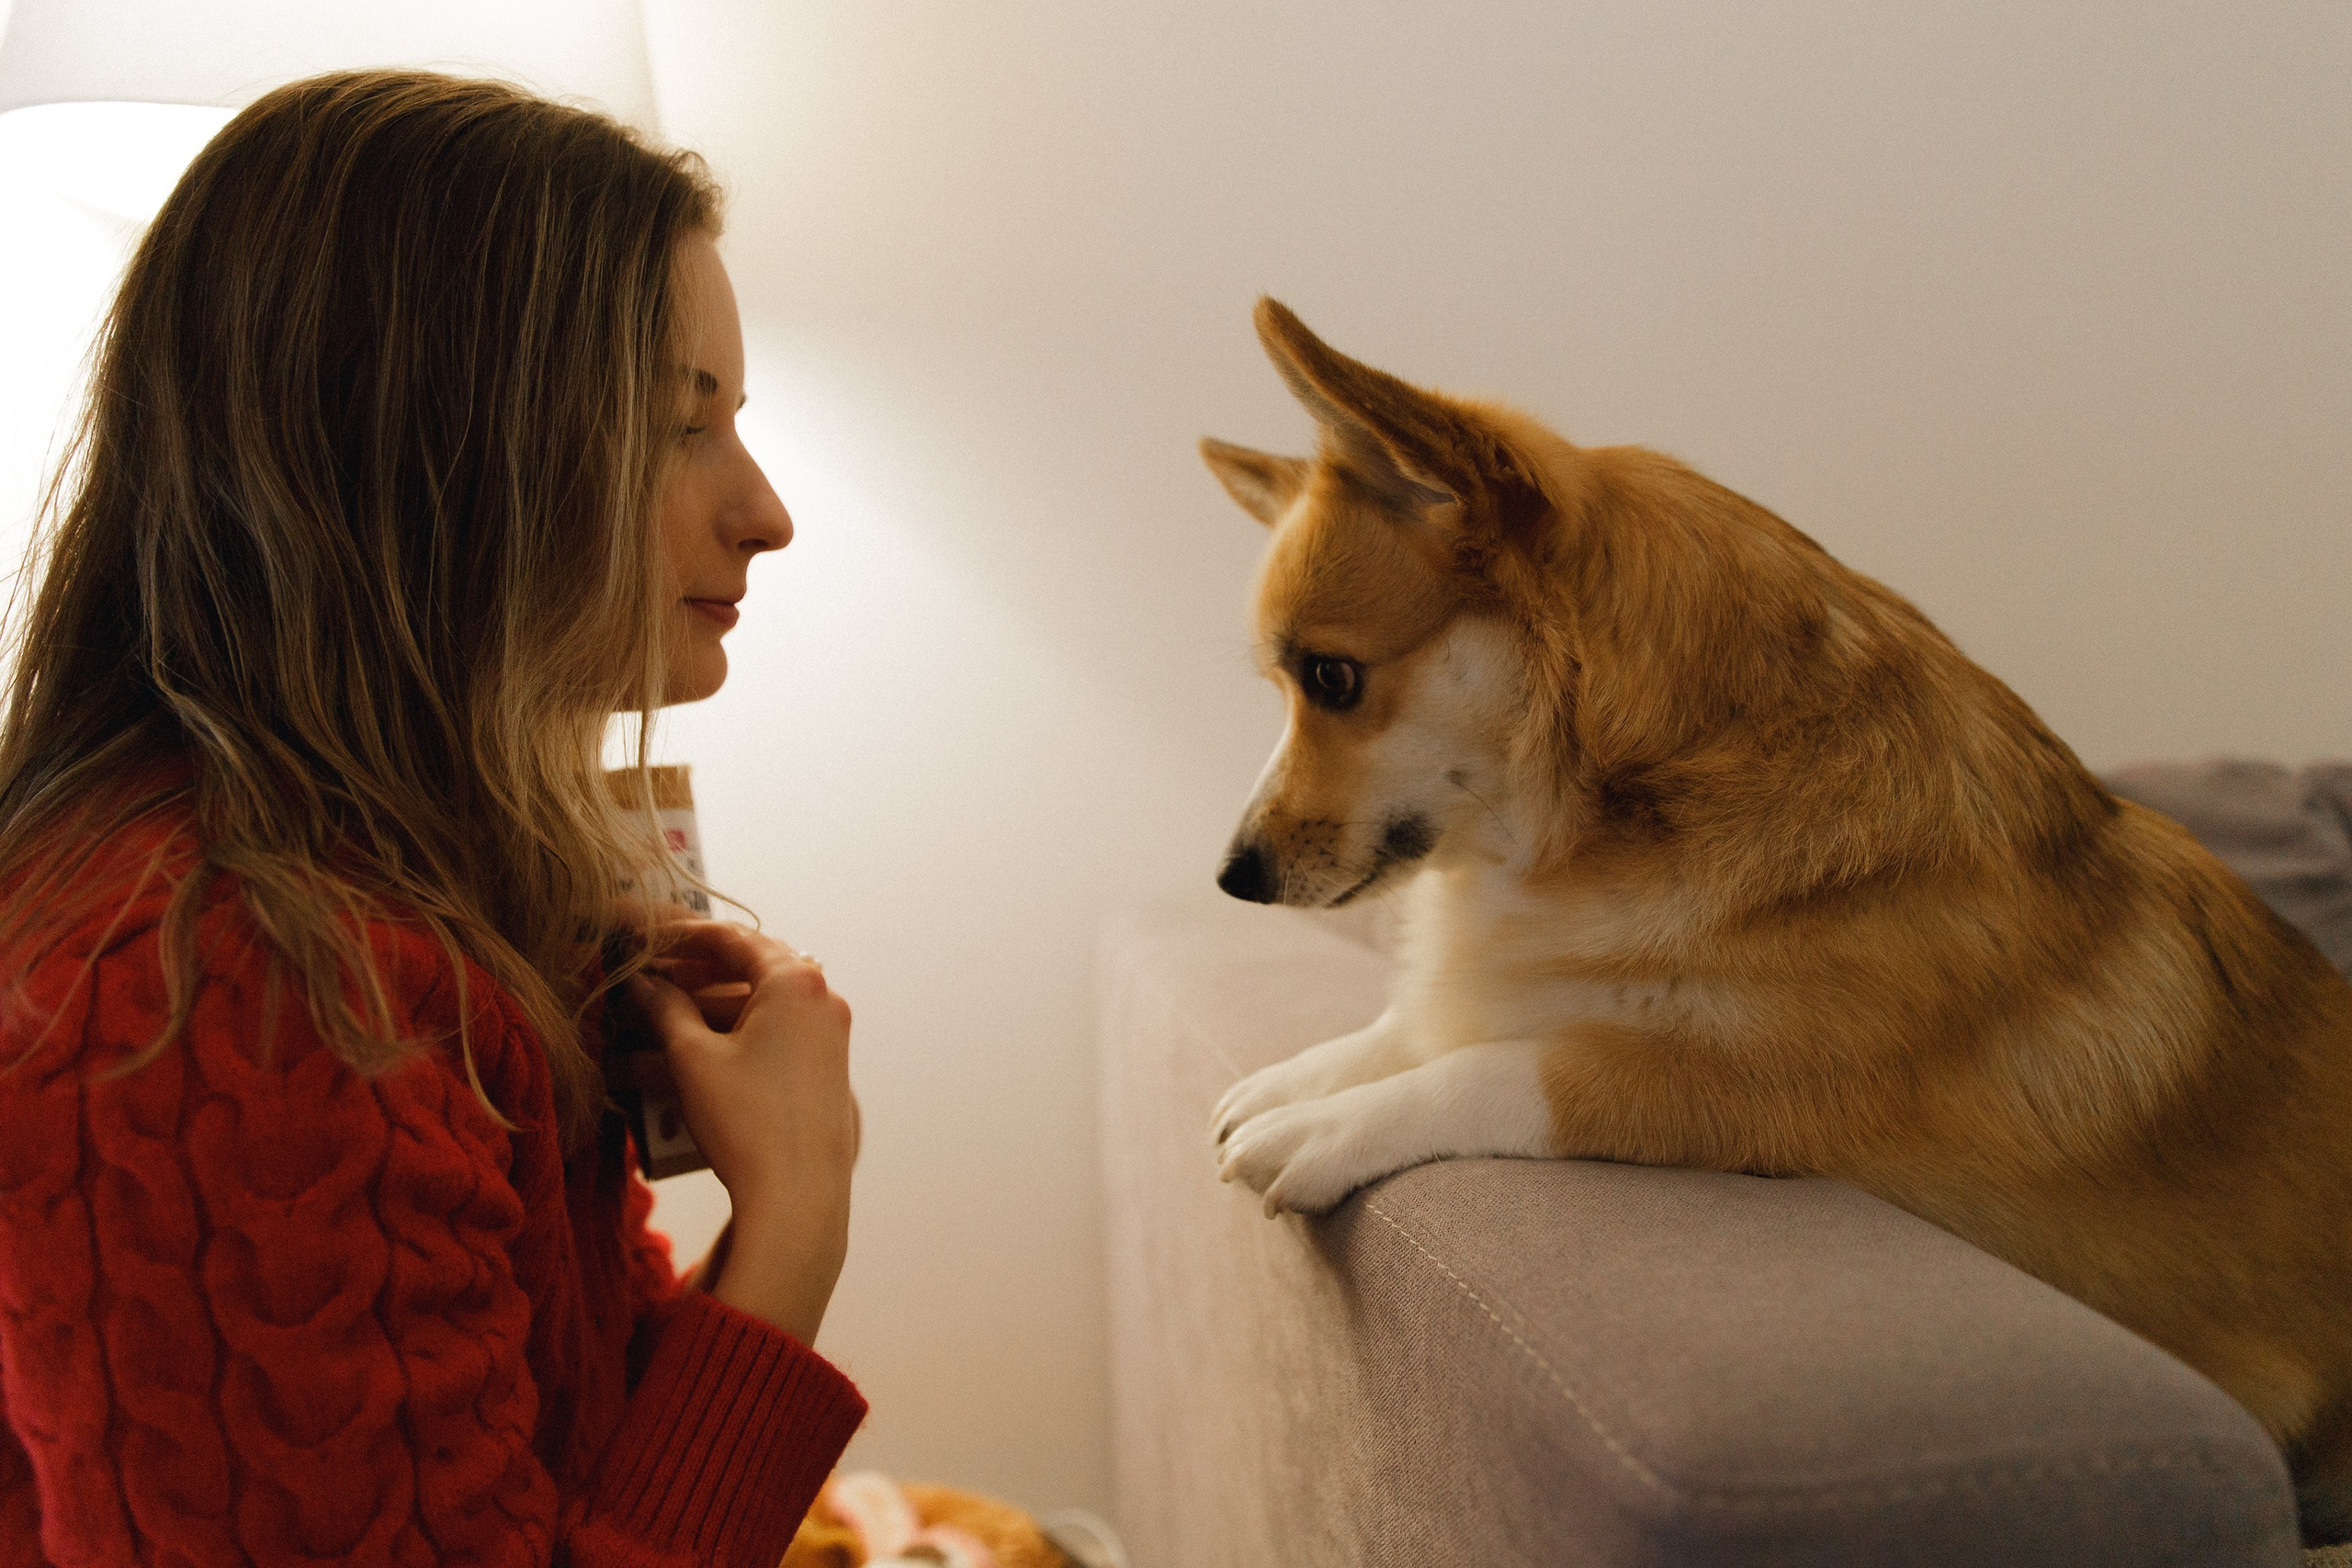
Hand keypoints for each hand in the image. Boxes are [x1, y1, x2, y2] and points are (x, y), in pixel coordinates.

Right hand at [625, 920, 856, 1343]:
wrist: (797, 1198)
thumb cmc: (746, 1122)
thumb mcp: (692, 1058)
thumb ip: (664, 1009)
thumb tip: (641, 984)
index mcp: (796, 980)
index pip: (730, 937)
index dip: (679, 936)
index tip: (643, 940)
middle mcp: (821, 1000)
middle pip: (744, 972)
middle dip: (687, 978)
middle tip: (643, 982)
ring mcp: (828, 1038)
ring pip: (751, 1013)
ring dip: (699, 1018)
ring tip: (645, 1032)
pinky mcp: (822, 1074)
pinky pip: (768, 1043)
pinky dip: (725, 1045)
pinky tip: (681, 1062)